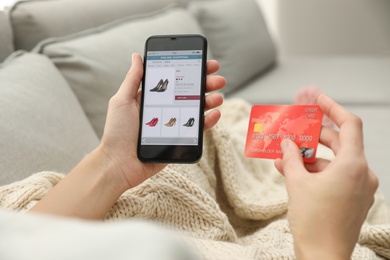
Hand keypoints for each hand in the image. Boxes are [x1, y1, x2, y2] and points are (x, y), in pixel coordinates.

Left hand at [99, 53, 225, 189]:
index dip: (191, 70)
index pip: (175, 80)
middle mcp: (165, 109)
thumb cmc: (117, 132)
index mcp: (153, 98)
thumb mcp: (122, 101)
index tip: (205, 63)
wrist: (119, 164)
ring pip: (196, 109)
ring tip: (218, 97)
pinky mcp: (179, 140)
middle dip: (206, 84)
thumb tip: (137, 56)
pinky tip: (214, 114)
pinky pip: (197, 129)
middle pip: (190, 93)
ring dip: (210, 101)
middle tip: (218, 80)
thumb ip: (133, 79)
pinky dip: (208, 121)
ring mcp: (174, 124)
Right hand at [275, 94, 377, 258]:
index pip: (349, 124)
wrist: (322, 257)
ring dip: (310, 156)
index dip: (333, 108)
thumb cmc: (314, 223)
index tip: (318, 100)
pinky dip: (315, 171)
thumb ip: (291, 157)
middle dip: (314, 136)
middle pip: (339, 142)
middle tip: (294, 130)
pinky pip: (335, 176)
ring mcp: (359, 187)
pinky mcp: (353, 198)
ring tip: (285, 156)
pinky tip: (292, 172)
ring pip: (334, 161)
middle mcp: (362, 174)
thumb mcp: (296, 182)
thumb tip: (286, 143)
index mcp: (353, 165)